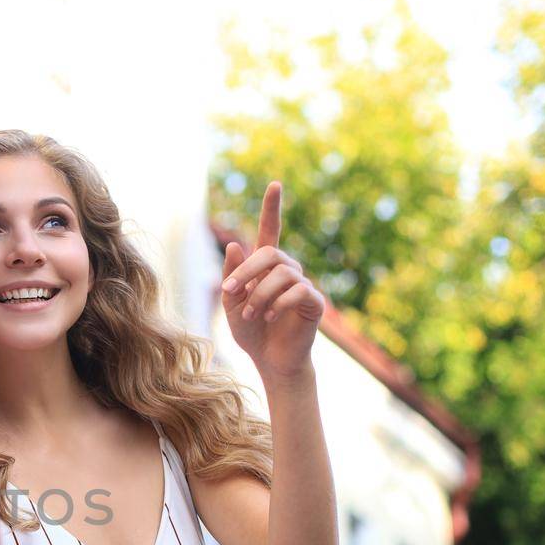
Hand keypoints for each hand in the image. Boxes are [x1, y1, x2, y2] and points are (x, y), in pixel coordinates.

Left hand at [220, 181, 325, 382]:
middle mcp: (287, 271)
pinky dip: (278, 303)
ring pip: (282, 273)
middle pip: (270, 253)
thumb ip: (232, 276)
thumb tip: (234, 244)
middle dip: (247, 270)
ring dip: (260, 293)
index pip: (270, 232)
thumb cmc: (251, 332)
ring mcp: (302, 285)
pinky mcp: (314, 302)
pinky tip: (269, 317)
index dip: (272, 208)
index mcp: (266, 268)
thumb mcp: (232, 304)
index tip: (274, 184)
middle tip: (230, 291)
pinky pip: (298, 291)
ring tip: (250, 314)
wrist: (270, 360)